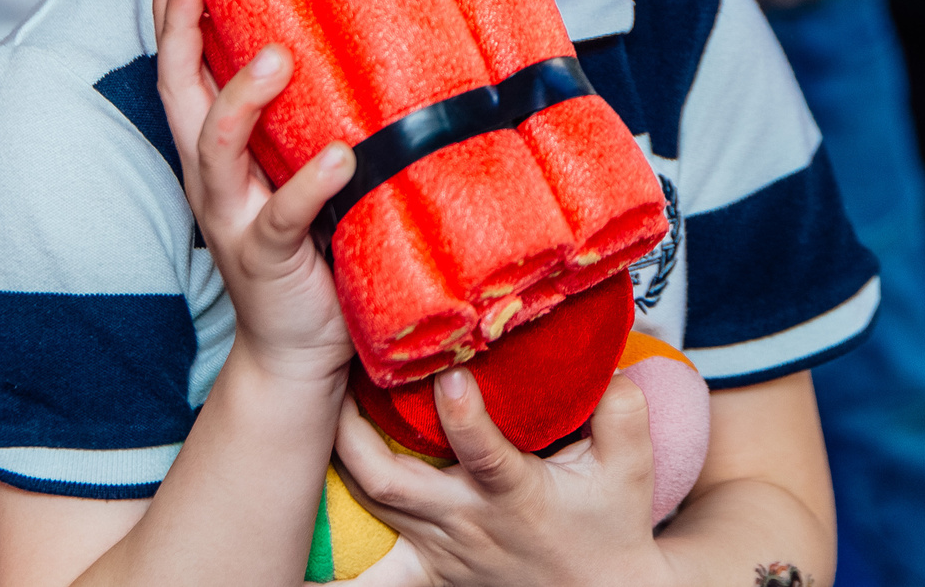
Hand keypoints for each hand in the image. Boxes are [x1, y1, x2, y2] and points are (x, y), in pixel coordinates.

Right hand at [153, 0, 357, 385]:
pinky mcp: (271, 261)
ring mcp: (235, 221)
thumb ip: (298, 122)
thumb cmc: (305, 247)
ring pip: (218, 151)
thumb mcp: (291, 172)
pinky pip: (282, 219)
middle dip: (177, 34)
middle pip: (180, 97)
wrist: (297, 351)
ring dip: (242, 99)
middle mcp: (214, 182)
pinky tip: (339, 156)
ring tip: (279, 56)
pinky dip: (307, 185)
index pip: (182, 75)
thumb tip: (332, 44)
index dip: (171, 18)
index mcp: (217, 156)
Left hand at [335, 368, 668, 586]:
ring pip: (373, 506)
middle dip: (355, 433)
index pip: (486, 456)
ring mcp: (443, 551)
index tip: (448, 377)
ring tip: (321, 404)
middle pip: (394, 483)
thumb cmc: (613, 525)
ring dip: (342, 460)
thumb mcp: (632, 469)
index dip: (465, 419)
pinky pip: (372, 579)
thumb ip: (622, 411)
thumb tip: (610, 360)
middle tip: (339, 374)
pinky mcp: (429, 571)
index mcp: (517, 496)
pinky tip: (292, 564)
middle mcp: (469, 524)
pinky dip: (334, 573)